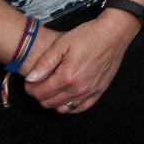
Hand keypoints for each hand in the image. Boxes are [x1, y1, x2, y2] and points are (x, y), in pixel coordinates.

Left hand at [19, 16, 135, 112]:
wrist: (113, 34)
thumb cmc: (88, 36)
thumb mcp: (62, 44)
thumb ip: (44, 63)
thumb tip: (31, 78)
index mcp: (67, 77)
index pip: (40, 93)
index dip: (30, 88)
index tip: (30, 81)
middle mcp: (78, 89)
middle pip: (49, 103)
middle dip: (40, 95)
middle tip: (39, 83)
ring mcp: (89, 92)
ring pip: (63, 109)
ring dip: (53, 101)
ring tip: (52, 88)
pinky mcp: (98, 91)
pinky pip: (79, 108)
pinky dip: (69, 106)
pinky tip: (67, 96)